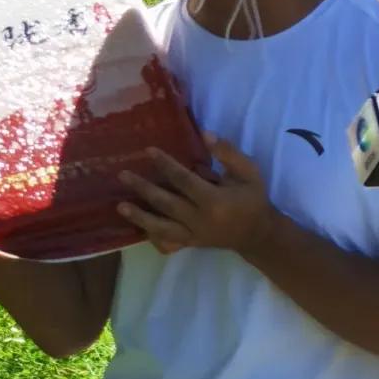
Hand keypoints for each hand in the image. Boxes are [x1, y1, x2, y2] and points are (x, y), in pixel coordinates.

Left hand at [116, 133, 274, 256]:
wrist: (258, 235)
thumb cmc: (253, 199)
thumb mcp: (248, 172)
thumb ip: (228, 153)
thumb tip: (205, 134)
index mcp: (215, 201)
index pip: (183, 180)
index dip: (165, 165)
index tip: (148, 150)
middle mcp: (200, 220)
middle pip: (166, 203)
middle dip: (143, 189)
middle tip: (123, 175)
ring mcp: (194, 235)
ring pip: (162, 227)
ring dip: (140, 217)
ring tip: (120, 207)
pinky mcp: (191, 243)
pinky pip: (167, 241)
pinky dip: (151, 235)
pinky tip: (137, 227)